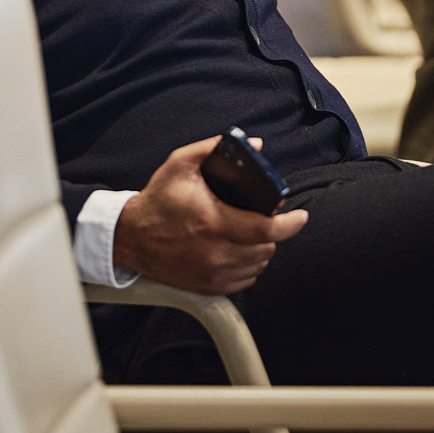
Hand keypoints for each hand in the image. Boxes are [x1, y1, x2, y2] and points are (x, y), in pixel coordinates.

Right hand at [113, 136, 307, 294]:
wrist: (132, 236)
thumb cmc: (159, 199)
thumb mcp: (181, 163)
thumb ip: (216, 148)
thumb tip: (254, 145)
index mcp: (213, 222)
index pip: (266, 230)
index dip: (290, 224)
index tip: (300, 216)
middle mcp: (215, 253)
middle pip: (266, 248)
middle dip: (270, 231)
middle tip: (261, 216)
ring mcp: (213, 273)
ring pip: (258, 264)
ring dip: (261, 248)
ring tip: (249, 232)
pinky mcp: (209, 287)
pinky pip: (245, 279)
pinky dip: (248, 265)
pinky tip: (238, 249)